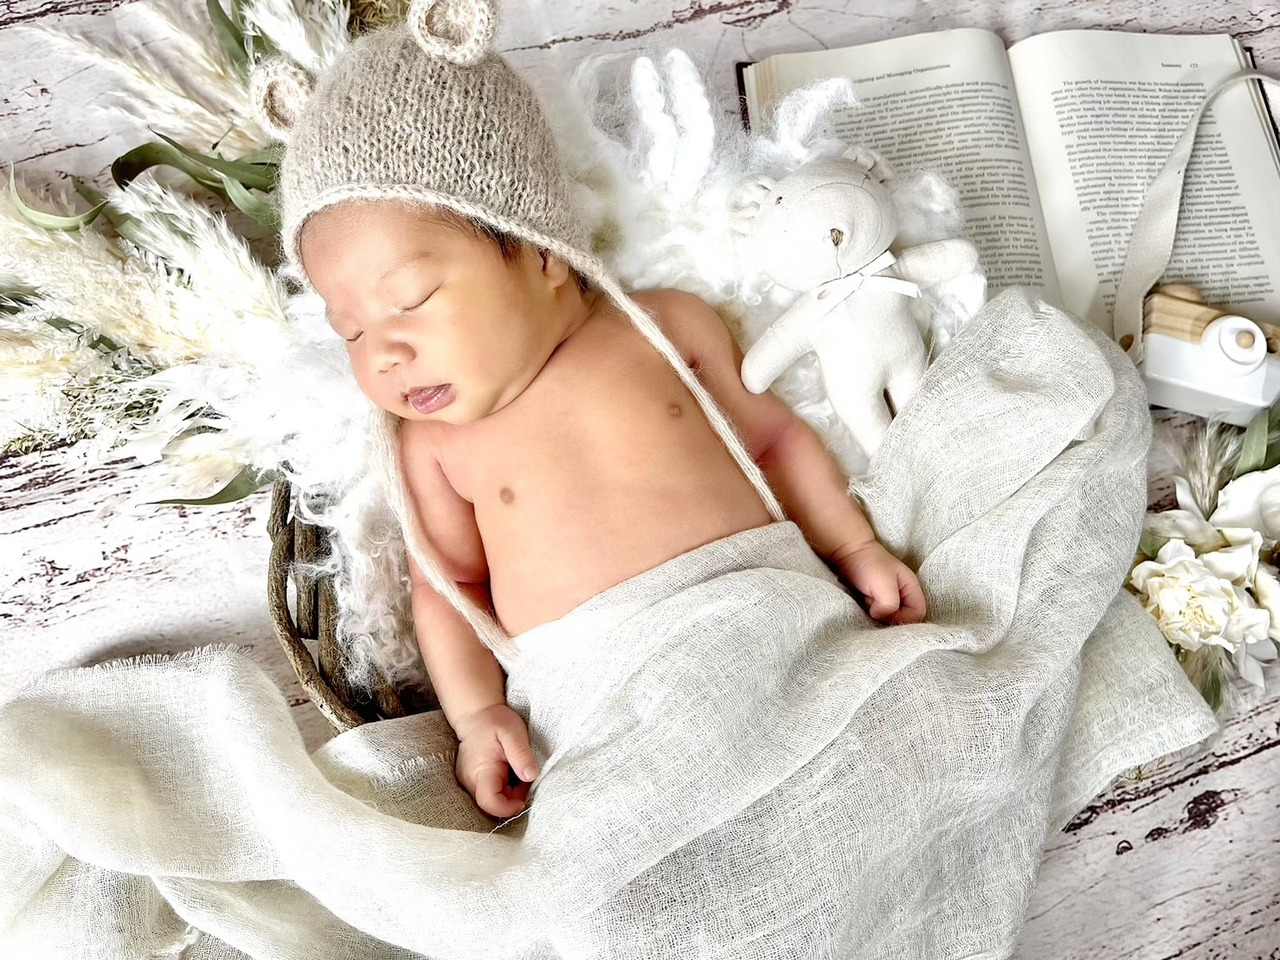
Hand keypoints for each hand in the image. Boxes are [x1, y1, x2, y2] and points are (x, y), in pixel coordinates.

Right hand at [452, 702, 540, 818]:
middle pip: (492, 805)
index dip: (508, 808)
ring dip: (509, 793)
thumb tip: (531, 776)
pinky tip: (509, 772)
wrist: (477, 713)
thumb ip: (521, 754)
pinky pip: (489, 793)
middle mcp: (469, 780)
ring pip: (492, 800)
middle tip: (524, 776)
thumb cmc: (495, 721)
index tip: (524, 797)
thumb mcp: (513, 733)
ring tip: (517, 771)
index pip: (489, 803)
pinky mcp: (471, 780)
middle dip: (513, 798)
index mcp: (480, 770)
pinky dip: (503, 788)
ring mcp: (468, 782)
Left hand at [832, 540, 926, 624]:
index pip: (918, 613)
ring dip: (879, 616)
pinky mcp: (875, 600)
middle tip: (875, 608)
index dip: (904, 618)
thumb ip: (889, 605)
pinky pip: (878, 614)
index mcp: (911, 587)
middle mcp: (902, 593)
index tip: (885, 612)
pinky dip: (871, 613)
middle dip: (890, 618)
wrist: (846, 552)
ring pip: (890, 617)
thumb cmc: (868, 564)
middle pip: (905, 617)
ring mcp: (888, 597)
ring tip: (867, 604)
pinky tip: (863, 605)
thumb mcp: (884, 585)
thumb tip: (880, 616)